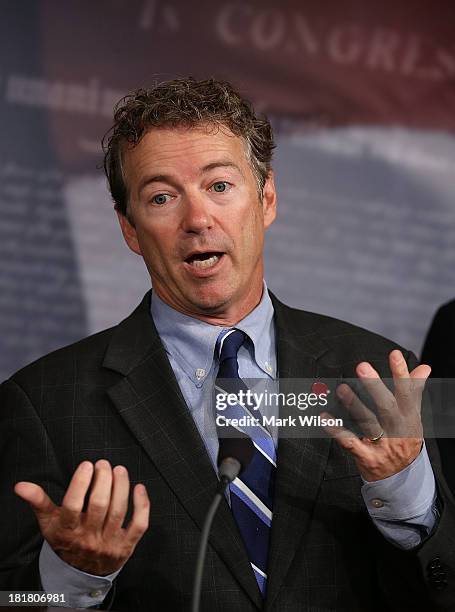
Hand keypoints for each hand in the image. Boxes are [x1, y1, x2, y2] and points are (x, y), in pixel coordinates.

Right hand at [14, 459, 149, 574]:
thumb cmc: (65, 538)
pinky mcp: (127, 545)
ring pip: (119, 511)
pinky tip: (139, 487)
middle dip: (103, 480)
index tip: (87, 465)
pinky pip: (139, 524)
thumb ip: (38, 501)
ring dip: (121, 486)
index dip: (81, 483)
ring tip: (119, 470)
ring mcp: (109, 543)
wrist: (82, 571)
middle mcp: (89, 538)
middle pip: (99, 505)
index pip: (73, 505)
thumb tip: (21, 485)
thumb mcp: (49, 522)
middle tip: (103, 464)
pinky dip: (142, 505)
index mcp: (68, 531)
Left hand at [321, 350, 430, 481]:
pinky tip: (326, 418)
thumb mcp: (412, 417)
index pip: (407, 393)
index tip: (394, 355)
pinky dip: (337, 430)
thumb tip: (424, 367)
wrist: (402, 479)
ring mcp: (383, 445)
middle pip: (387, 407)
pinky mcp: (367, 458)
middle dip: (375, 386)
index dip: (402, 374)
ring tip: (342, 389)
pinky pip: (350, 442)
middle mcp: (397, 431)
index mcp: (409, 418)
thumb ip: (414, 391)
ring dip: (354, 405)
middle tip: (362, 366)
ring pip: (368, 423)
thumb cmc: (404, 440)